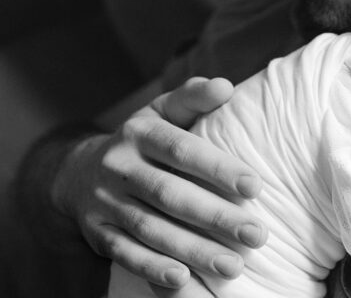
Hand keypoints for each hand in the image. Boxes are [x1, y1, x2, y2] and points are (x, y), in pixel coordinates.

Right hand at [51, 77, 267, 290]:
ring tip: (234, 265)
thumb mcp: (164, 111)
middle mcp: (119, 166)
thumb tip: (226, 87)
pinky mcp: (96, 233)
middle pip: (170, 194)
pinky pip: (124, 253)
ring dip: (193, 250)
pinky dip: (151, 267)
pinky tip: (183, 279)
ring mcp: (104, 201)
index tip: (254, 187)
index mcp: (140, 132)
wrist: (78, 170)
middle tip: (256, 234)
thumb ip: (194, 97)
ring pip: (150, 228)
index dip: (218, 168)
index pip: (182, 150)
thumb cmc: (145, 138)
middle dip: (215, 217)